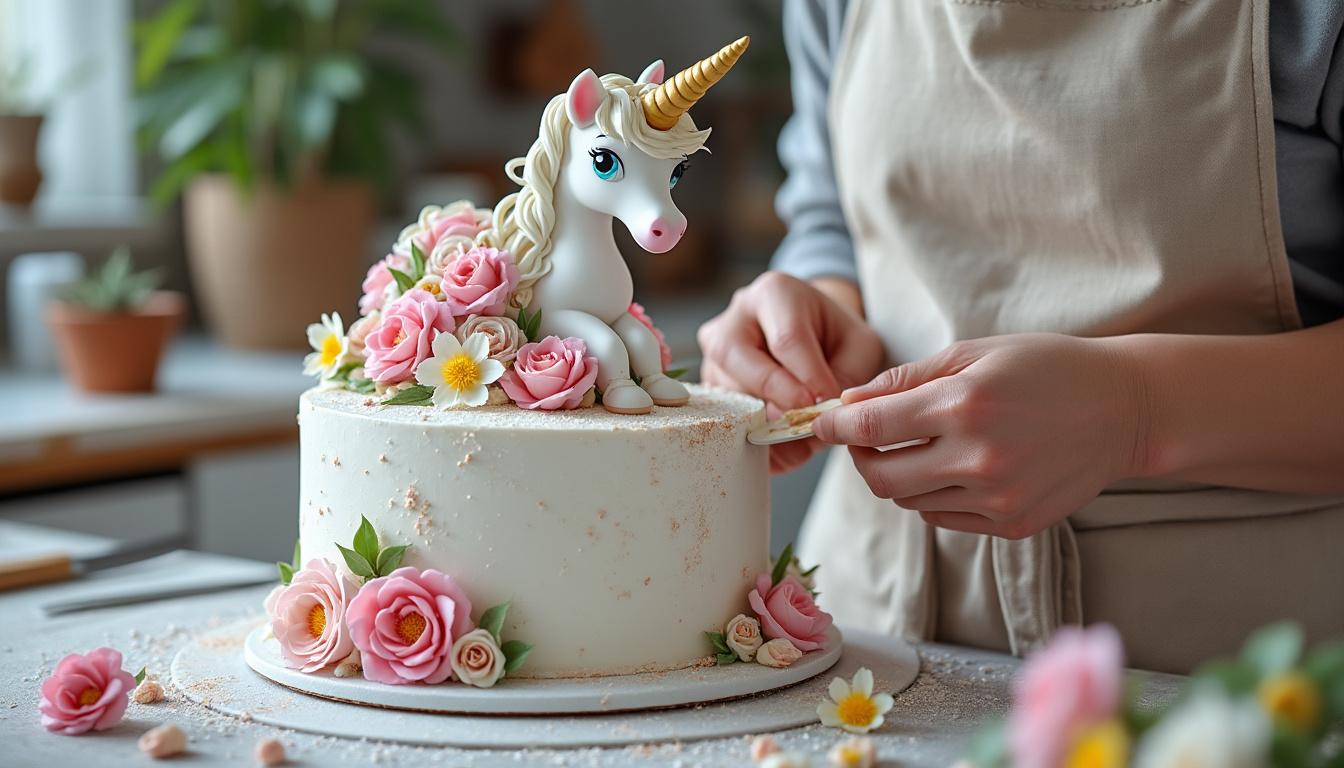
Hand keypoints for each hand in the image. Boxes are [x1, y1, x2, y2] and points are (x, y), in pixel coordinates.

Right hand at [698, 272, 884, 472]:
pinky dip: (752, 433)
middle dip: (775, 395)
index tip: (827, 402)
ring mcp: (714, 352)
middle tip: (806, 419)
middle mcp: (734, 318)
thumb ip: (848, 377)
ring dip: (763, 418)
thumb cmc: (835, 337)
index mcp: (774, 294)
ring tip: (799, 433)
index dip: (807, 376)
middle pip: (738, 356)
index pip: (786, 338)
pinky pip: (723, 412)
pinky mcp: (710, 382)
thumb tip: (820, 417)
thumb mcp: (859, 347)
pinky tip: (779, 442)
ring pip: (726, 388)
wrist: (813, 335)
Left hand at [811, 333, 1146, 538]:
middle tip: (865, 438)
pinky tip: (953, 467)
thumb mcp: (974, 353)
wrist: (1123, 410)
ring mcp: (997, 497)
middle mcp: (978, 457)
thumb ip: (905, 380)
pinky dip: (933, 495)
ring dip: (899, 476)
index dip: (835, 425)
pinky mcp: (1011, 524)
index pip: (871, 427)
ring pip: (910, 501)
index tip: (821, 421)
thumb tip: (849, 403)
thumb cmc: (1045, 368)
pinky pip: (943, 517)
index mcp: (964, 405)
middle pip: (881, 477)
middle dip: (861, 458)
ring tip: (919, 446)